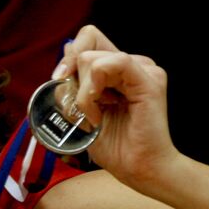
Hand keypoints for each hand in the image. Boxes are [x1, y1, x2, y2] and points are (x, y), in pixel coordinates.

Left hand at [55, 25, 178, 188]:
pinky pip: (113, 64)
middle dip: (72, 78)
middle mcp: (134, 64)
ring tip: (94, 116)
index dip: (69, 56)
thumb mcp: (82, 113)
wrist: (139, 169)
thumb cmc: (115, 148)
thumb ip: (73, 88)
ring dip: (83, 92)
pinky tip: (98, 112)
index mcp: (119, 70)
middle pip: (88, 46)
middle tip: (78, 109)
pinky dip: (93, 90)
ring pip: (93, 59)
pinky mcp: (149, 79)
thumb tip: (62, 63)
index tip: (59, 81)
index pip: (90, 38)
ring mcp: (144, 69)